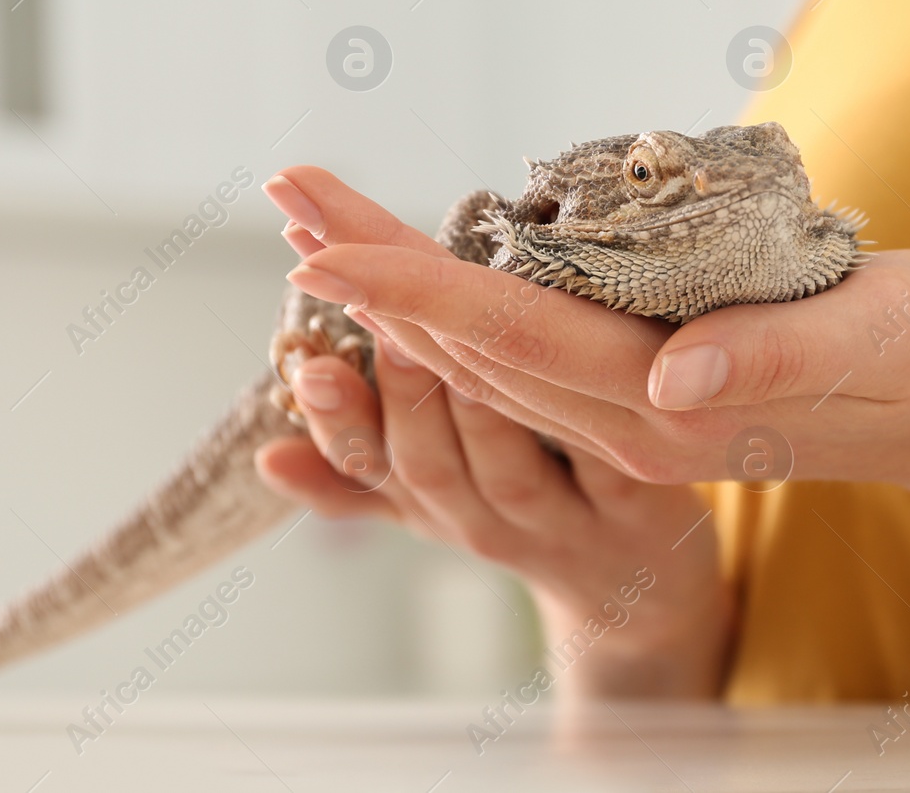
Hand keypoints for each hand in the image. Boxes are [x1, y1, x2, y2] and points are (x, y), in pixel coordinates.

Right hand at [255, 210, 730, 697]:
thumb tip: (267, 457)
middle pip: (429, 470)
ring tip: (455, 342)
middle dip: (398, 396)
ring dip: (475, 413)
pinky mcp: (642, 513)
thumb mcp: (441, 499)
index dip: (338, 421)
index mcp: (438, 507)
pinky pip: (608, 471)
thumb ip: (361, 470)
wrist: (642, 596)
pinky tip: (572, 381)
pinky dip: (587, 436)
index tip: (307, 369)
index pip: (368, 467)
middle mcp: (491, 524)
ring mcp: (566, 525)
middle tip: (377, 313)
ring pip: (507, 477)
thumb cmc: (532, 512)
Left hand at [262, 166, 909, 493]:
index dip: (413, 292)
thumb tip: (669, 381)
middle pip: (469, 347)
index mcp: (674, 411)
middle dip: (372, 275)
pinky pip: (515, 361)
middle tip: (288, 194)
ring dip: (393, 291)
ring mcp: (628, 417)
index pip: (514, 342)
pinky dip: (447, 316)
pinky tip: (404, 285)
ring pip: (479, 355)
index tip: (321, 250)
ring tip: (319, 224)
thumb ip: (773, 357)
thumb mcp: (877, 336)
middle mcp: (630, 425)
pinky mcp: (638, 395)